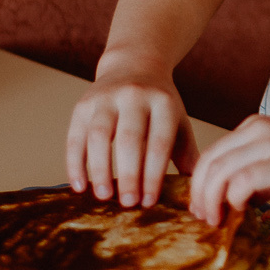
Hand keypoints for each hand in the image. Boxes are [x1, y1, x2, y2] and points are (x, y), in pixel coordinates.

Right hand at [65, 57, 196, 206]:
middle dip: (129, 174)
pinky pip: (75, 135)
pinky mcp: (83, 104)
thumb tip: (194, 193)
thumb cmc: (160, 105)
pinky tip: (79, 186)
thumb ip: (187, 154)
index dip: (153, 174)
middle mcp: (134, 95)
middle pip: (129, 139)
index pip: (159, 142)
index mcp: (163, 103)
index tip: (149, 201)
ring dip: (99, 169)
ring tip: (104, 197)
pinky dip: (75, 162)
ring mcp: (106, 98)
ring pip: (99, 135)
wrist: (134, 65)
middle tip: (128, 203)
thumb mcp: (178, 122)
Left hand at [187, 115, 269, 224]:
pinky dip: (234, 199)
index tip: (201, 207)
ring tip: (217, 220)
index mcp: (253, 127)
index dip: (200, 183)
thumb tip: (229, 201)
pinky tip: (242, 211)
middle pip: (209, 163)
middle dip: (200, 194)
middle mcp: (257, 130)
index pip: (211, 154)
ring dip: (212, 200)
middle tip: (204, 218)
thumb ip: (254, 177)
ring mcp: (269, 144)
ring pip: (220, 172)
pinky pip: (242, 182)